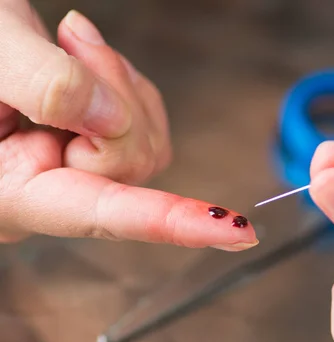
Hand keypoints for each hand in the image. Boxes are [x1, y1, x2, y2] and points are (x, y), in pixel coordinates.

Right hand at [0, 3, 256, 249]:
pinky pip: (142, 124)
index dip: (171, 221)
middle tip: (71, 42)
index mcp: (11, 190)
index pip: (105, 213)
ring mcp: (72, 171)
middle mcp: (51, 192)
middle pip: (132, 162)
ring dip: (121, 83)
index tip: (235, 232)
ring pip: (144, 141)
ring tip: (68, 46)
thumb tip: (111, 120)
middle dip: (115, 91)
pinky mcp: (91, 147)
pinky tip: (87, 63)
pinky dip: (127, 86)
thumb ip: (45, 87)